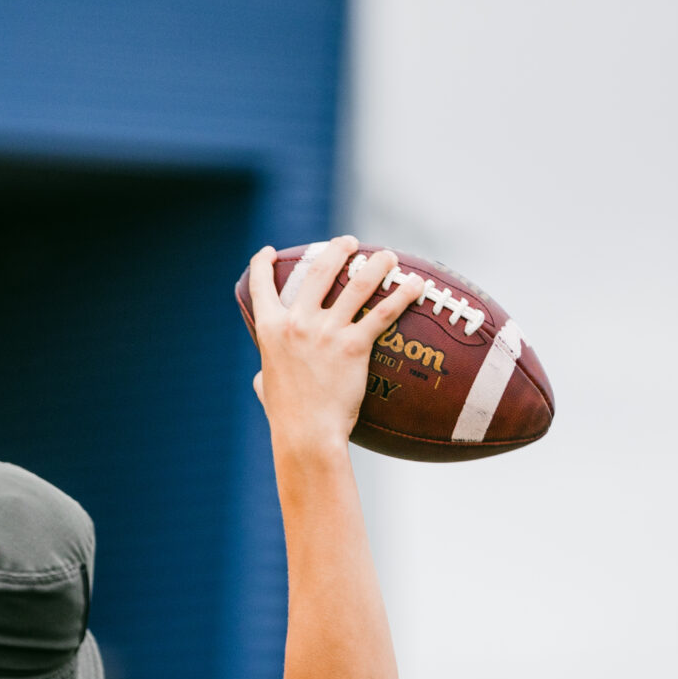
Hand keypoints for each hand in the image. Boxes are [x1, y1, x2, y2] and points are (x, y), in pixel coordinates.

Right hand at [245, 238, 420, 453]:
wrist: (307, 435)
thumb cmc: (286, 417)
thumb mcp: (266, 387)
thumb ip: (265, 373)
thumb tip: (262, 377)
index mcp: (271, 330)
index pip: (260, 286)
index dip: (262, 264)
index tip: (269, 252)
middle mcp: (297, 323)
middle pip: (318, 270)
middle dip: (335, 250)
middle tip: (348, 242)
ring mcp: (326, 332)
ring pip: (356, 283)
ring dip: (374, 264)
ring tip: (387, 256)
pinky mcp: (353, 346)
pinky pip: (383, 313)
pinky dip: (403, 295)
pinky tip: (416, 285)